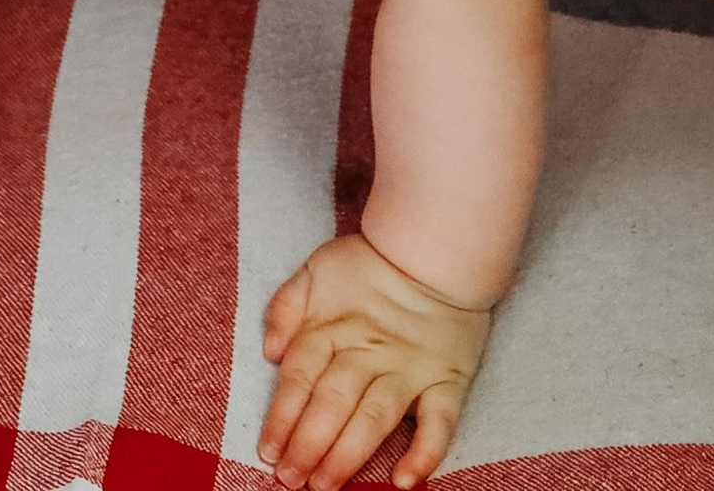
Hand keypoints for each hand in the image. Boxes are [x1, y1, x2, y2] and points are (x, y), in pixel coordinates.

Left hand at [259, 231, 491, 490]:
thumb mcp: (317, 267)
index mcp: (331, 328)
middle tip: (290, 480)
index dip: (281, 417)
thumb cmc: (370, 263)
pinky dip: (425, 453)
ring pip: (374, 418)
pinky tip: (405, 482)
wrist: (437, 248)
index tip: (267, 452)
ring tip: (325, 486)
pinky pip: (440, 422)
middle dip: (307, 445)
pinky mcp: (446, 380)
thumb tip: (270, 350)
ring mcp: (408, 369)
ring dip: (348, 456)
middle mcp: (367, 353)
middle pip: (332, 403)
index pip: (299, 378)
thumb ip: (286, 305)